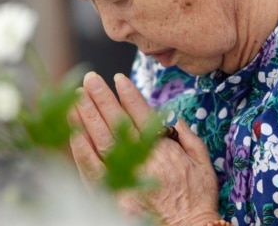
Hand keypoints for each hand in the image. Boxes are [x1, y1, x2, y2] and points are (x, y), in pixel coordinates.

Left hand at [69, 72, 219, 224]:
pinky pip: (93, 169)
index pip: (141, 114)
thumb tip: (173, 118)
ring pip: (101, 140)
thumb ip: (189, 137)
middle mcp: (143, 158)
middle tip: (89, 79)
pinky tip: (74, 134)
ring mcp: (126, 175)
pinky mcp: (114, 192)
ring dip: (87, 117)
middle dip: (102, 98)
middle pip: (117, 122)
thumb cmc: (198, 198)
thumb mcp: (204, 162)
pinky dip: (82, 150)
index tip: (118, 78)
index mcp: (164, 148)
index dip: (128, 94)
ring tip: (76, 98)